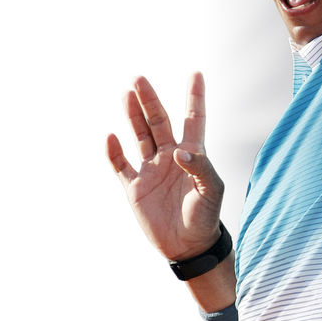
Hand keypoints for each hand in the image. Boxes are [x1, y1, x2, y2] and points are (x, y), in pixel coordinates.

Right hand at [106, 72, 223, 260]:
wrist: (188, 247)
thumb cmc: (205, 216)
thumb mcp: (211, 191)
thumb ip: (200, 168)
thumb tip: (180, 151)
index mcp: (191, 153)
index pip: (193, 118)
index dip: (195, 96)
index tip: (196, 73)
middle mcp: (169, 155)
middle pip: (158, 121)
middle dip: (149, 100)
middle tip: (139, 79)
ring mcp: (151, 169)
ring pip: (140, 135)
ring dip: (132, 116)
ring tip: (126, 94)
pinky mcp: (135, 187)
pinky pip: (121, 166)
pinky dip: (114, 153)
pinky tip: (110, 137)